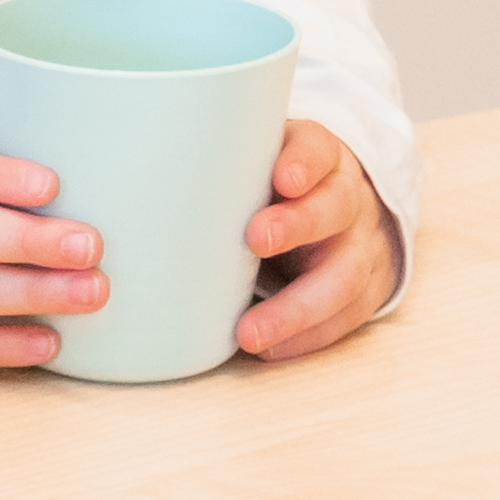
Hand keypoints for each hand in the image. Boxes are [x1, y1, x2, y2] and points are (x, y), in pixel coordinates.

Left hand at [233, 122, 398, 358]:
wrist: (335, 212)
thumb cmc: (271, 189)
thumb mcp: (252, 165)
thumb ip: (212, 165)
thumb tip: (134, 176)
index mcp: (320, 159)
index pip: (319, 149)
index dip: (304, 162)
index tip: (282, 178)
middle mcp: (347, 199)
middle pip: (335, 207)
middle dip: (299, 224)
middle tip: (255, 240)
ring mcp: (361, 245)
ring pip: (345, 274)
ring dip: (297, 307)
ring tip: (249, 334)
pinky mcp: (365, 288)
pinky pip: (346, 316)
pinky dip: (307, 337)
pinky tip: (269, 349)